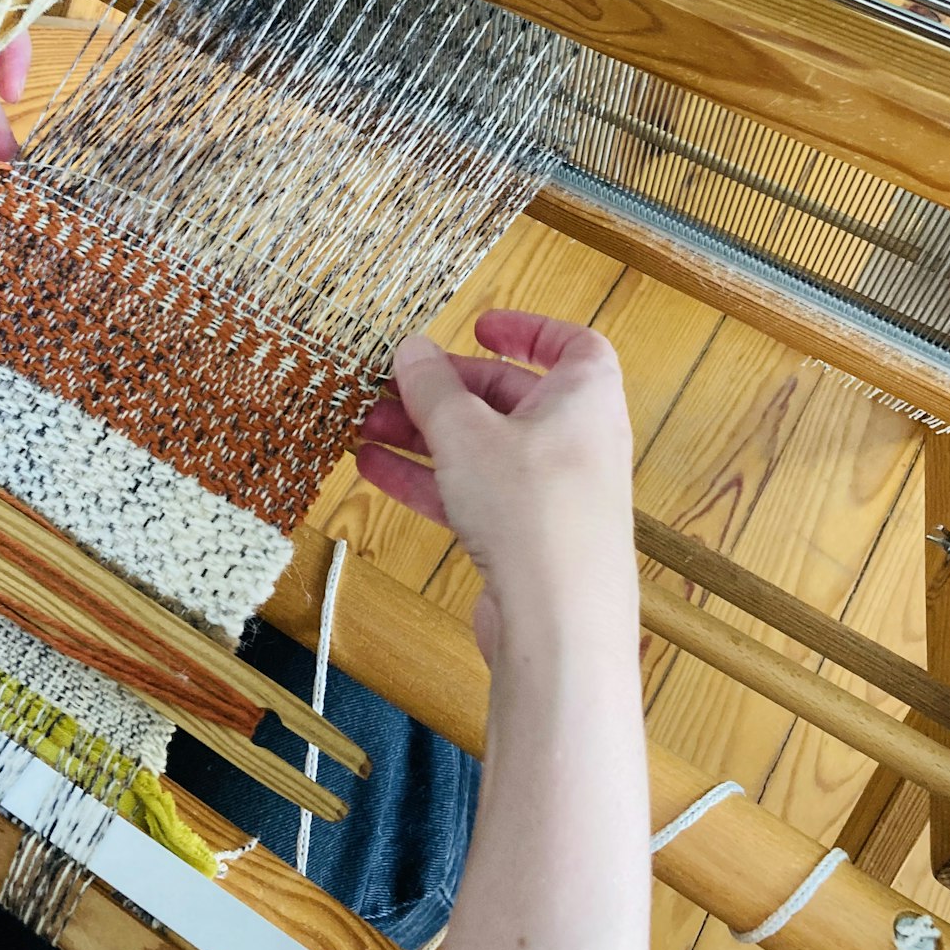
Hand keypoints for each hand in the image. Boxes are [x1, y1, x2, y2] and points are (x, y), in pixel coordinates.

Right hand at [357, 310, 634, 658]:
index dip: (527, 330)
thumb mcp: (465, 432)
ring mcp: (553, 493)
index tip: (478, 327)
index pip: (569, 345)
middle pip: (508, 397)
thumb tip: (412, 349)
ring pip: (482, 449)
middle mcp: (577, 440)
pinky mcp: (528, 539)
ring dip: (424, 435)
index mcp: (585, 397)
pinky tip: (374, 470)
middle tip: (391, 384)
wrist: (559, 622)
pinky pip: (474, 494)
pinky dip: (430, 479)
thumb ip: (432, 387)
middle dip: (445, 389)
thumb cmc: (531, 508)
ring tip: (364, 424)